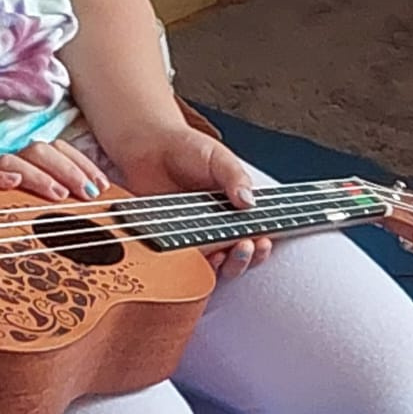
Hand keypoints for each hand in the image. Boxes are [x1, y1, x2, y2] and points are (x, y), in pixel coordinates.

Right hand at [0, 135, 109, 202]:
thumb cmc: (0, 217)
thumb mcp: (36, 208)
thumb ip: (62, 197)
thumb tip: (96, 199)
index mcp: (28, 163)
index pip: (58, 149)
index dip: (83, 164)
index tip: (102, 186)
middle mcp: (10, 164)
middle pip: (39, 151)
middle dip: (68, 170)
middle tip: (85, 194)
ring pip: (13, 161)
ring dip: (39, 176)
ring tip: (57, 195)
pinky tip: (12, 184)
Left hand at [107, 123, 273, 276]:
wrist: (148, 147)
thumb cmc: (186, 148)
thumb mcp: (218, 158)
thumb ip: (236, 178)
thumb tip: (250, 201)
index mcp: (234, 205)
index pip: (254, 231)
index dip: (262, 242)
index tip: (264, 241)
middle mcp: (217, 224)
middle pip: (238, 254)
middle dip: (246, 257)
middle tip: (246, 245)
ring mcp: (194, 235)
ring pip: (216, 264)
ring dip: (224, 265)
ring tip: (224, 253)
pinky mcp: (171, 242)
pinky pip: (185, 262)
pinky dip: (193, 266)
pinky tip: (195, 256)